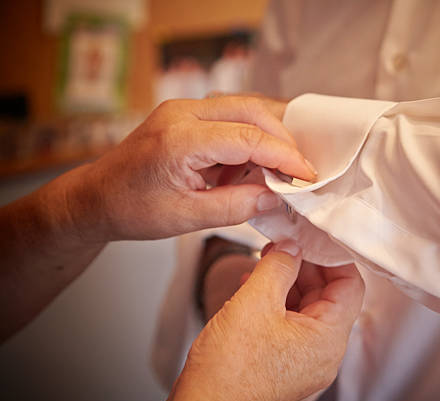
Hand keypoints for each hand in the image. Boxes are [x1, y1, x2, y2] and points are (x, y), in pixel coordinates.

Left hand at [84, 96, 312, 240]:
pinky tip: (245, 167)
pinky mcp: (184, 114)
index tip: (307, 176)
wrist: (96, 197)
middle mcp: (181, 112)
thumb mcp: (187, 217)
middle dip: (281, 140)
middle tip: (298, 171)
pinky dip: (246, 139)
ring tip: (271, 173)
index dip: (284, 157)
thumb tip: (275, 196)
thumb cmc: (132, 209)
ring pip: (242, 109)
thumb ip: (237, 205)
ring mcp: (181, 108)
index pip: (249, 137)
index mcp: (180, 138)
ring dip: (265, 138)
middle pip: (251, 111)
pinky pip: (228, 117)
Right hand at [165, 240, 364, 400]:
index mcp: (328, 339)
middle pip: (327, 295)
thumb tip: (292, 248)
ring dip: (285, 281)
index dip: (332, 257)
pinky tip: (252, 286)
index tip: (314, 237)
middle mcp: (323, 352)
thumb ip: (279, 267)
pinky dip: (275, 301)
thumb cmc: (228, 369)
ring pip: (305, 307)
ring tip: (262, 262)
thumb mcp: (255, 302)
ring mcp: (305, 359)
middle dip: (303, 265)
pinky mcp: (285, 361)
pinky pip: (290, 323)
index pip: (350, 286)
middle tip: (281, 245)